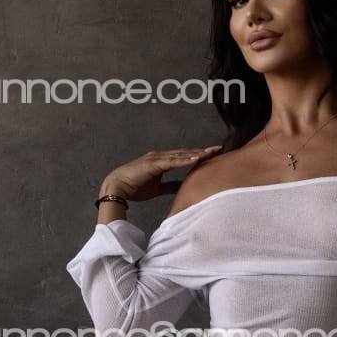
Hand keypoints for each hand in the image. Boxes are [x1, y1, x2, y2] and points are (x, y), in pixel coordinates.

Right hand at [100, 145, 222, 201]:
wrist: (117, 188)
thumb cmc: (135, 187)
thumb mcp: (158, 188)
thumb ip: (171, 186)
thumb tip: (184, 188)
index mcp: (162, 161)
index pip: (184, 157)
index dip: (198, 156)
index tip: (213, 155)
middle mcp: (160, 156)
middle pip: (185, 153)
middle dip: (202, 151)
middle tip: (219, 149)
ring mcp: (156, 158)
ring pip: (180, 155)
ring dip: (196, 153)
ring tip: (211, 152)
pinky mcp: (152, 164)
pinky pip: (171, 161)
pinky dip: (184, 160)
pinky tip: (196, 159)